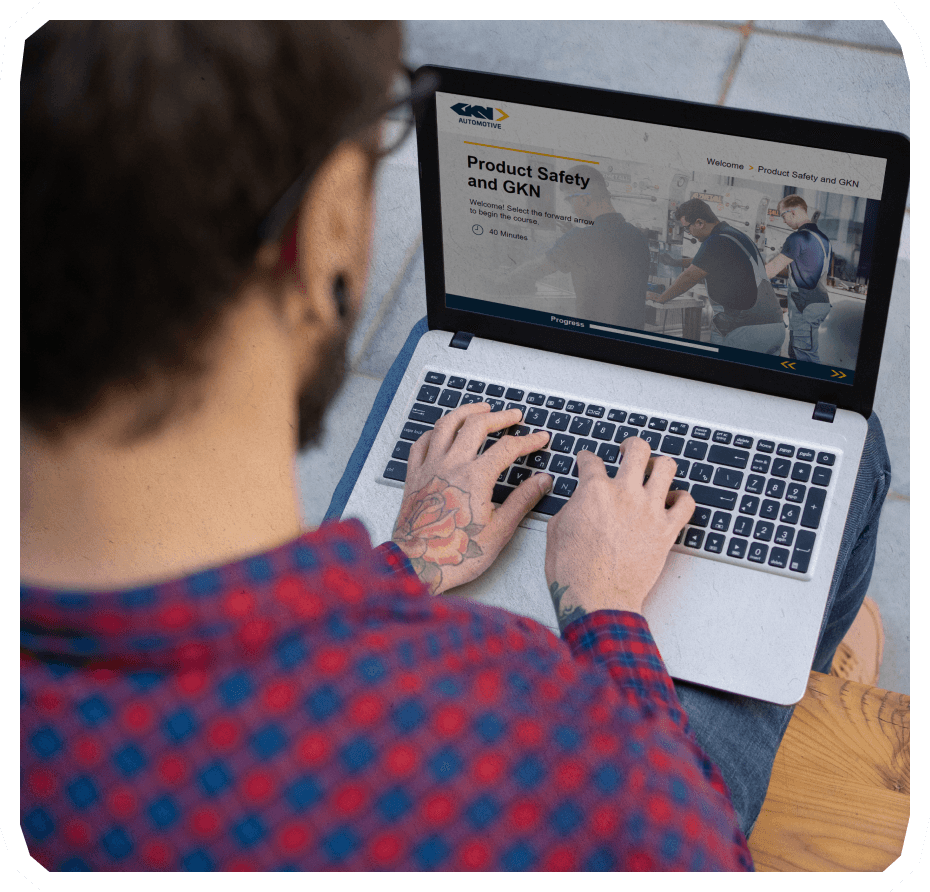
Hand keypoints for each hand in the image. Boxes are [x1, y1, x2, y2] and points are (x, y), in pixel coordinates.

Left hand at [392, 402, 552, 594]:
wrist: (417, 566)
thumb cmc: (456, 554)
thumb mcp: (499, 531)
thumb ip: (522, 500)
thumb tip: (542, 481)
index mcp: (475, 477)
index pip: (508, 448)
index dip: (528, 440)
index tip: (540, 438)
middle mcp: (451, 465)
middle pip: (477, 425)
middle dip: (500, 416)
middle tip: (514, 416)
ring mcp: (429, 468)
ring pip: (446, 425)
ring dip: (466, 412)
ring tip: (481, 408)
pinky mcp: (413, 476)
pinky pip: (421, 443)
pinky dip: (434, 431)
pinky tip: (442, 432)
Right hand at [544, 438, 694, 629]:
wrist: (597, 598)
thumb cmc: (573, 571)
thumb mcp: (557, 530)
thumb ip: (572, 507)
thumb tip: (579, 503)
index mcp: (594, 490)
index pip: (591, 460)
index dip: (586, 459)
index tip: (587, 462)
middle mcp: (625, 493)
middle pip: (637, 450)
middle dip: (631, 446)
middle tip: (627, 451)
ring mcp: (649, 510)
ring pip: (667, 467)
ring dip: (660, 466)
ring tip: (655, 471)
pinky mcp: (667, 530)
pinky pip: (686, 503)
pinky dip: (681, 499)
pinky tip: (672, 502)